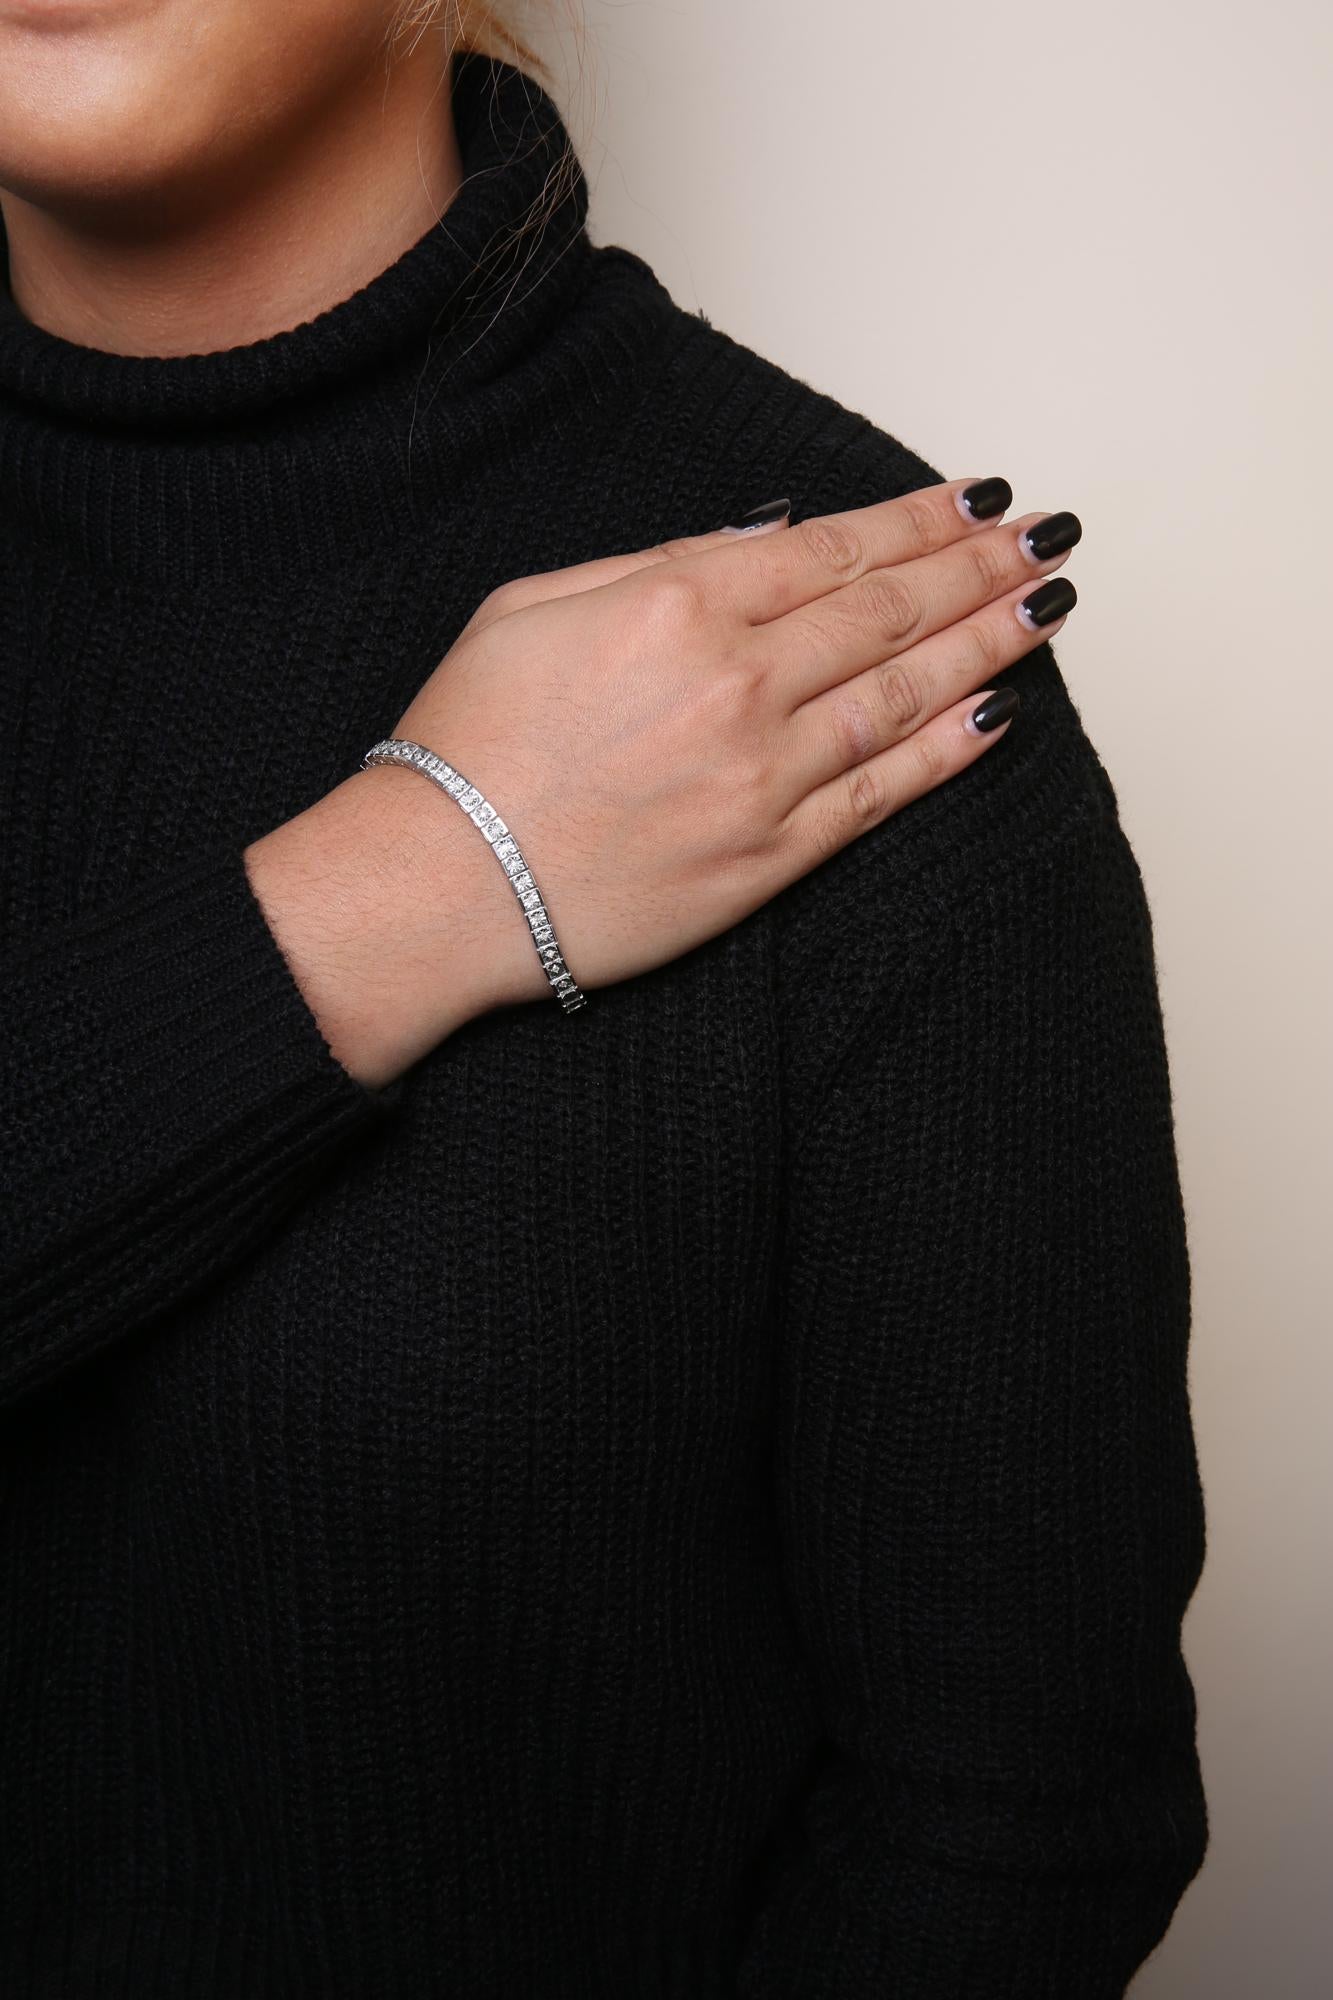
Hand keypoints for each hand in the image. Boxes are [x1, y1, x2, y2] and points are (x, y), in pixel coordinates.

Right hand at [378, 476, 1077, 1016]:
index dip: (918, 519)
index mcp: (677, 602)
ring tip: (1046, 604)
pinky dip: (950, 749)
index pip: (834, 548)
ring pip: (906, 690)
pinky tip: (1002, 713)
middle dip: (977, 565)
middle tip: (1042, 537)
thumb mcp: (533, 604)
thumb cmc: (465, 745)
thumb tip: (768, 538)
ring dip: (987, 641)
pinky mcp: (771, 857)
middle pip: (889, 608)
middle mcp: (738, 680)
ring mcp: (763, 772)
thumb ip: (660, 562)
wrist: (436, 885)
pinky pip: (883, 792)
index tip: (974, 498)